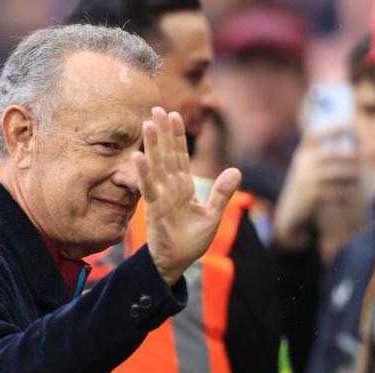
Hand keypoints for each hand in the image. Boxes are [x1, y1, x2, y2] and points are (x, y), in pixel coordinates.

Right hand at [134, 107, 240, 285]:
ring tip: (147, 124)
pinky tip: (138, 156)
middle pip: (166, 154)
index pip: (180, 156)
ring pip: (156, 166)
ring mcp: (160, 196)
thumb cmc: (191, 241)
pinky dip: (143, 173)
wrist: (177, 262)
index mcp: (183, 187)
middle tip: (157, 108)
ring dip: (152, 145)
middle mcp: (170, 188)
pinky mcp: (154, 208)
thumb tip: (236, 170)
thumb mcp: (212, 215)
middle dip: (162, 132)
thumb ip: (222, 193)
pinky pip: (148, 188)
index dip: (177, 136)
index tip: (174, 115)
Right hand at [273, 127, 358, 250]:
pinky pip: (334, 191)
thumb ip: (324, 159)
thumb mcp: (309, 171)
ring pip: (336, 172)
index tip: (347, 125)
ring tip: (356, 178)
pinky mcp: (310, 194)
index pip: (314, 135)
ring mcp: (305, 179)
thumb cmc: (306, 189)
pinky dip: (344, 195)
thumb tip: (354, 148)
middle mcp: (302, 164)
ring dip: (351, 175)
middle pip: (331, 153)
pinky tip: (347, 200)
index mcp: (302, 154)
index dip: (330, 128)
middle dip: (349, 155)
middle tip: (361, 159)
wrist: (290, 215)